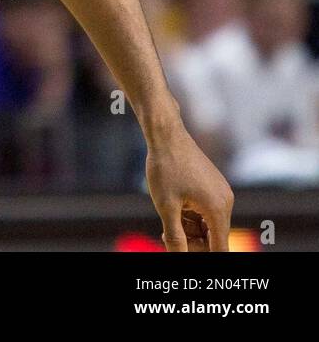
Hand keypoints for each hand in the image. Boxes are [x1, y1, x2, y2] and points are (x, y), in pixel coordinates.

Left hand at [145, 123, 233, 250]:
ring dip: (189, 227)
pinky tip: (176, 205)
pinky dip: (191, 214)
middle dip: (192, 240)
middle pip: (214, 237)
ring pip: (208, 224)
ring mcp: (221, 193)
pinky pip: (206, 211)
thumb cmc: (165, 168)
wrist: (166, 135)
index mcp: (218, 210)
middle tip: (166, 233)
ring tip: (168, 215)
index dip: (203, 254)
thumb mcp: (166, 207)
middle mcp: (225, 202)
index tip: (186, 251)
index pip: (219, 248)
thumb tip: (179, 256)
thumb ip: (175, 237)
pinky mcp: (214, 186)